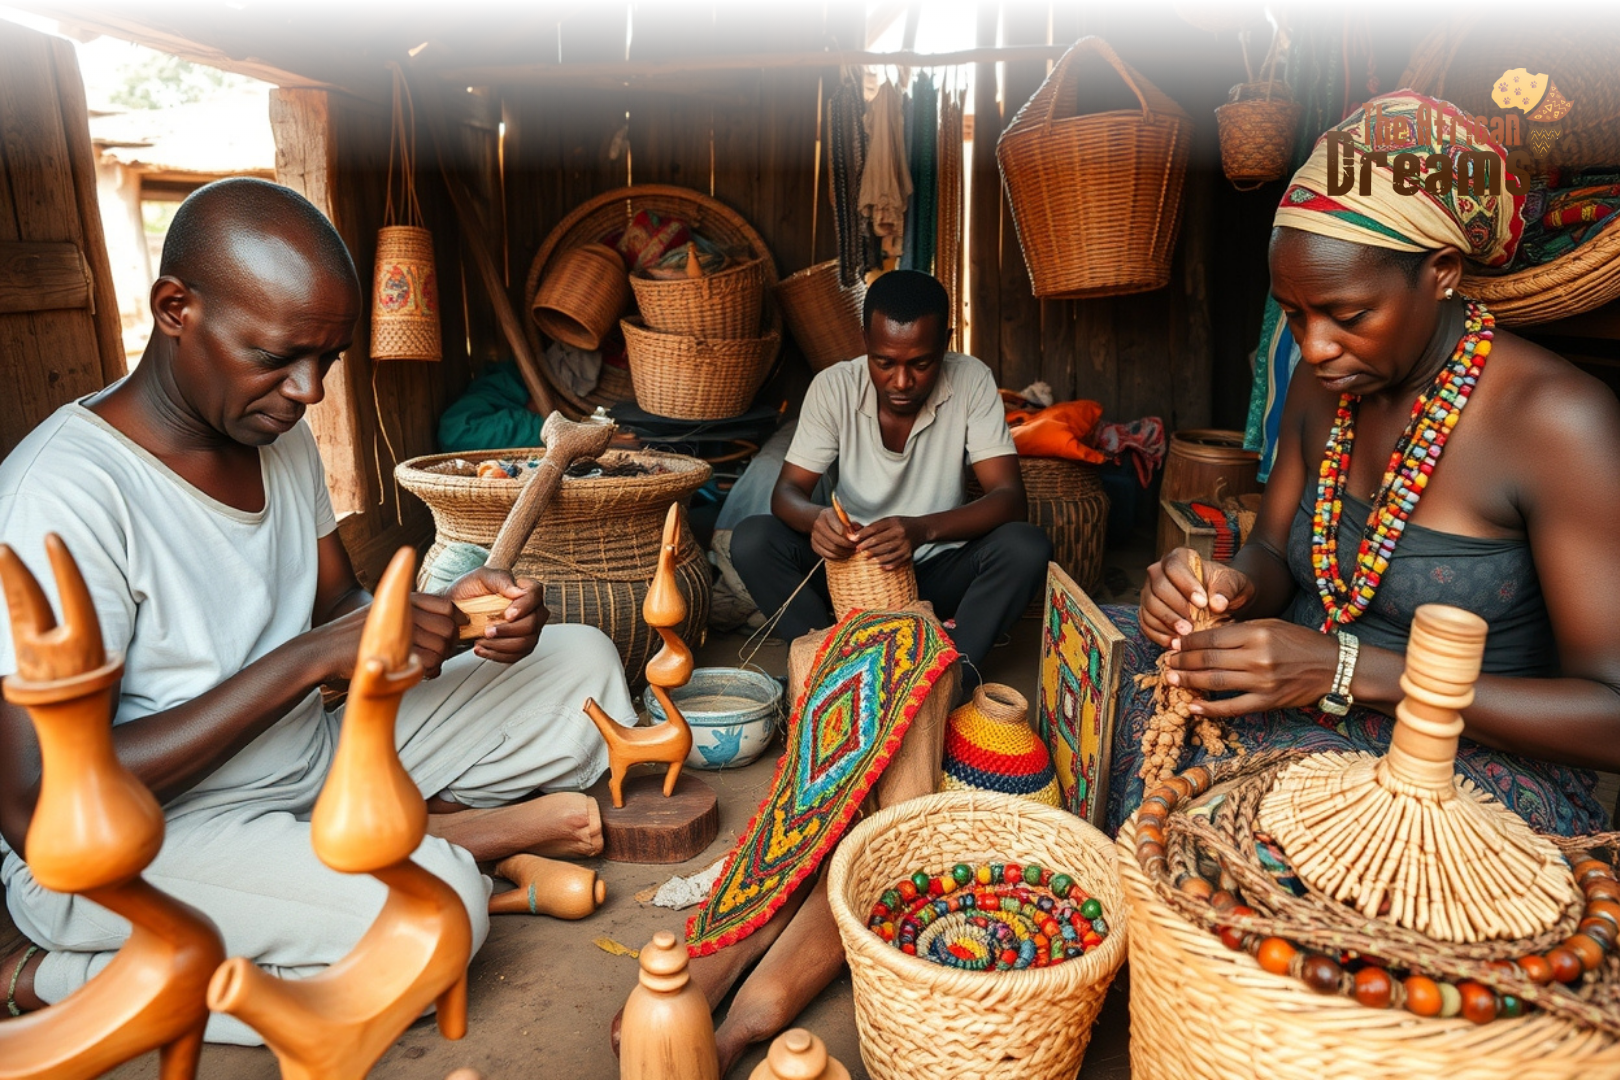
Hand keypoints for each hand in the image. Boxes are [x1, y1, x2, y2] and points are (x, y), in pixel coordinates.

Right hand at [309, 588, 465, 681]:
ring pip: (440, 647)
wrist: (326, 648)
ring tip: (430, 665)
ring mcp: (398, 631)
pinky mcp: (394, 651)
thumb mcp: (383, 613)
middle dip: (450, 644)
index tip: (457, 630)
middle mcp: (404, 611)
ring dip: (440, 659)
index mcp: (404, 598)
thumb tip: (445, 623)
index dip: (457, 619)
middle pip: (448, 627)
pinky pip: (428, 662)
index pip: (447, 606)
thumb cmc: (356, 635)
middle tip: (442, 654)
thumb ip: (410, 615)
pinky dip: (430, 671)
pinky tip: (421, 673)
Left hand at [446, 567, 547, 664]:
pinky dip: (497, 655)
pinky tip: (482, 648)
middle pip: (533, 624)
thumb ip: (501, 579)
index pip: (535, 595)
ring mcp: (529, 630)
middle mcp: (533, 610)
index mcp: (527, 589)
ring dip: (501, 645)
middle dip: (509, 631)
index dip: (523, 607)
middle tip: (488, 630)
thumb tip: (517, 591)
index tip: (507, 615)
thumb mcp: (482, 577)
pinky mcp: (520, 646)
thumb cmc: (472, 589)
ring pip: (525, 643)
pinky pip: (515, 656)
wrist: (458, 608)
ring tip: (481, 640)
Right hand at [810, 506, 859, 560]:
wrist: (819, 520)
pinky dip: (837, 556)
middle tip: (856, 547)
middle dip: (848, 546)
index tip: (858, 539)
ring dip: (844, 552)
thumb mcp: (844, 514)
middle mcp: (819, 524)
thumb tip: (859, 529)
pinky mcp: (814, 545)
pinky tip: (844, 554)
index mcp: (827, 515)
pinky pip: (827, 555)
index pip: (839, 528)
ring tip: (852, 551)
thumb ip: (852, 521)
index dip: (850, 535)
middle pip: (835, 540)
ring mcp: (815, 536)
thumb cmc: (836, 517)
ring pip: (832, 549)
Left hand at [854, 516, 917, 569]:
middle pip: (878, 541)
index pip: (875, 528)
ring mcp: (904, 545)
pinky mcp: (908, 554)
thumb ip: (872, 527)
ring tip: (866, 557)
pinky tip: (878, 564)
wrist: (921, 529)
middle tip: (857, 550)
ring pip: (885, 552)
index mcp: (894, 522)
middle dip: (866, 546)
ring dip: (873, 556)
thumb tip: (853, 533)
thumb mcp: (888, 521)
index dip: (862, 534)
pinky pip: (894, 561)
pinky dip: (885, 563)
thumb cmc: (901, 525)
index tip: (854, 539)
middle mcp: (900, 533)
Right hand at [1138, 547, 1255, 647]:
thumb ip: (1226, 589)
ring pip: (1150, 606)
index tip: (1202, 602)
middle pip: (1158, 588)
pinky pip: (1146, 623)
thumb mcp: (1233, 583)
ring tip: (1185, 636)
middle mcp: (1159, 573)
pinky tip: (1174, 643)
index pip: (1173, 567)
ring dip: (1166, 623)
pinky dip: (1158, 635)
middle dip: (1175, 608)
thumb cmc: (1226, 587)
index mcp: (1179, 558)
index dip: (1185, 585)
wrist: (1222, 601)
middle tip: (1192, 625)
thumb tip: (1217, 603)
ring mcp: (1150, 593)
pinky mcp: (1148, 612)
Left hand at [1161, 620, 1339, 716]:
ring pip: (1215, 681)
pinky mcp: (1267, 701)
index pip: (1212, 637)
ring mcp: (1262, 681)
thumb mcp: (1270, 625)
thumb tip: (1204, 636)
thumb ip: (1240, 630)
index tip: (1174, 644)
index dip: (1189, 642)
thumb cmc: (1300, 642)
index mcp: (1256, 633)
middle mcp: (1257, 656)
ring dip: (1189, 681)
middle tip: (1167, 661)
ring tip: (1172, 679)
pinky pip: (1232, 707)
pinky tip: (1193, 706)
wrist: (1334, 667)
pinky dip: (1210, 708)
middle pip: (1208, 659)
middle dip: (1183, 661)